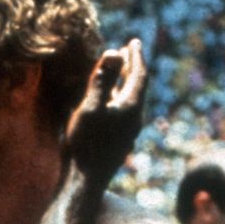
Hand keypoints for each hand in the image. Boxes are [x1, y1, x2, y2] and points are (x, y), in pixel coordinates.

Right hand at [64, 39, 147, 187]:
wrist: (85, 182)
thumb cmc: (85, 144)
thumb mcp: (90, 107)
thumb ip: (102, 80)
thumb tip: (114, 52)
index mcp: (131, 107)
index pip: (139, 75)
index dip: (136, 56)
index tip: (134, 42)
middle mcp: (134, 119)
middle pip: (138, 87)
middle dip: (133, 68)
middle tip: (129, 52)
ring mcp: (128, 132)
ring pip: (131, 100)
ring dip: (125, 83)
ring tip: (119, 72)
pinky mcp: (119, 142)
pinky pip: (124, 112)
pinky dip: (119, 97)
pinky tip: (109, 101)